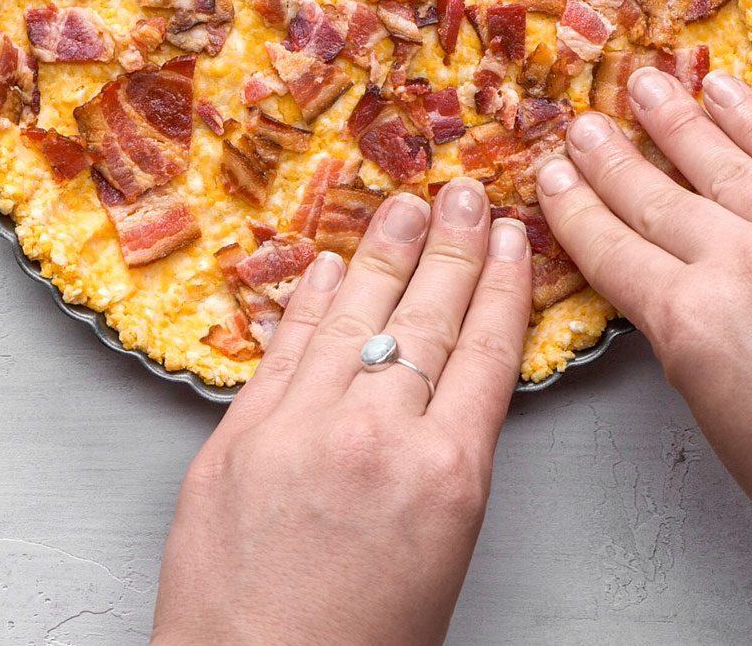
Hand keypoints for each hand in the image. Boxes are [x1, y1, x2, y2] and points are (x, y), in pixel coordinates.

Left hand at [153, 180, 531, 645]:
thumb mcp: (441, 557)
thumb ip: (444, 470)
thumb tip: (438, 402)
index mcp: (448, 477)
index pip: (487, 353)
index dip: (503, 287)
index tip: (513, 241)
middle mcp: (377, 437)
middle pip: (428, 318)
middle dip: (452, 247)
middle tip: (466, 195)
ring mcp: (301, 428)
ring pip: (353, 317)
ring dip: (382, 253)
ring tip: (405, 207)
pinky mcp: (238, 437)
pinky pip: (284, 352)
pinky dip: (308, 304)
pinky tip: (326, 268)